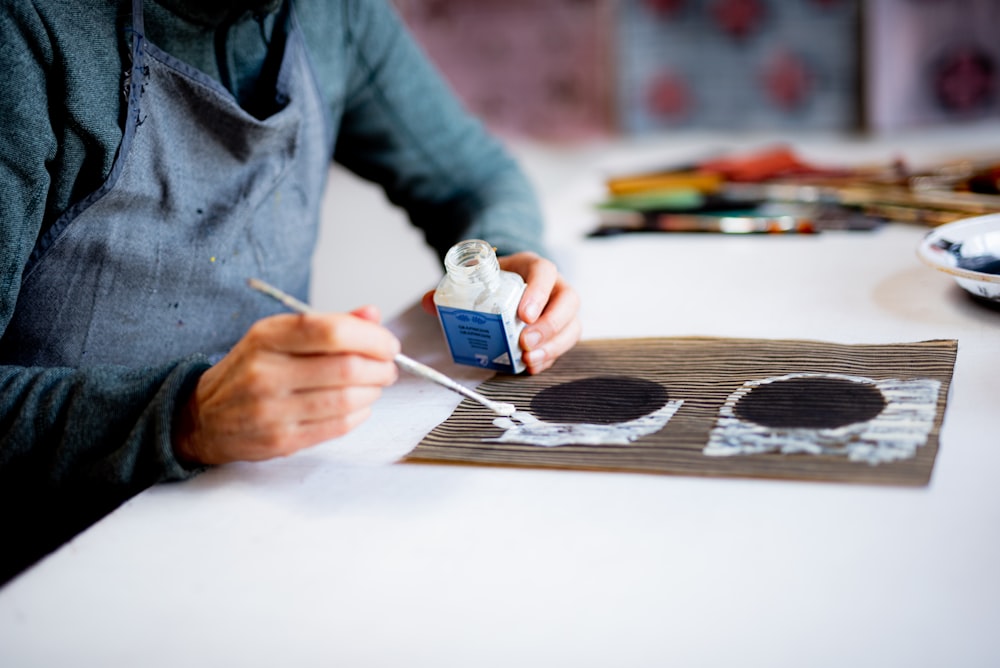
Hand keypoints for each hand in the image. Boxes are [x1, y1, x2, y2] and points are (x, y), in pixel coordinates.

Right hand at [173, 306, 399, 464]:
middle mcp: (266, 372)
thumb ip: (327, 324)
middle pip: (345, 366)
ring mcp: (271, 410)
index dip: (371, 337)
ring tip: (375, 385)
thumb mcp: (278, 335)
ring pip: (346, 399)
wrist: (204, 417)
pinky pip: (337, 426)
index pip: (331, 331)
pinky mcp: (280, 440)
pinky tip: (360, 405)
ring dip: (373, 391)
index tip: (388, 343)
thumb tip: (373, 315)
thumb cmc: (249, 371)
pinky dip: (359, 414)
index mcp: (266, 337)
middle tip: (388, 367)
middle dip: (380, 367)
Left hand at [422, 252, 580, 373]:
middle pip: (568, 302)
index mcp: (534, 267)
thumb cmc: (496, 280)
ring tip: (529, 360)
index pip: (545, 272)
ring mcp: (561, 309)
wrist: (509, 282)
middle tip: (525, 343)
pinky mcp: (561, 330)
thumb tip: (429, 302)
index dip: (539, 292)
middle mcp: (555, 286)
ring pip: (572, 326)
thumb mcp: (479, 276)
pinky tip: (533, 366)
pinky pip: (564, 344)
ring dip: (553, 346)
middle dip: (550, 325)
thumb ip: (455, 287)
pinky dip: (550, 357)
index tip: (524, 314)